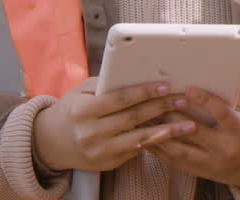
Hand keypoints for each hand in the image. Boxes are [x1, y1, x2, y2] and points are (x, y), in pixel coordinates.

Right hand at [33, 78, 195, 172]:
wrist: (50, 143)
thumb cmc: (71, 110)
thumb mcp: (81, 92)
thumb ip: (106, 85)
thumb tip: (137, 74)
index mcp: (84, 111)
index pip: (120, 99)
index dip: (144, 92)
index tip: (165, 86)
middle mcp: (91, 133)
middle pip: (134, 118)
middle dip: (161, 108)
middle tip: (183, 100)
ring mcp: (100, 151)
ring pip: (140, 139)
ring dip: (167, 131)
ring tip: (189, 124)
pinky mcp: (107, 164)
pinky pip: (136, 151)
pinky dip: (155, 142)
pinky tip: (172, 134)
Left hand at [147, 88, 239, 189]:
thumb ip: (237, 93)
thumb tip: (219, 72)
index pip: (223, 115)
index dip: (206, 101)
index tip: (189, 89)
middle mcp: (226, 149)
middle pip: (196, 132)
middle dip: (176, 116)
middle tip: (159, 100)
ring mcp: (211, 164)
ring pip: (180, 150)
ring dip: (161, 133)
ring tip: (145, 117)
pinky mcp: (200, 172)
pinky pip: (174, 162)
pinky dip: (159, 149)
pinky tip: (146, 136)